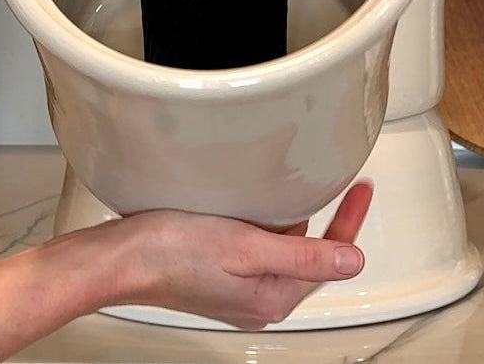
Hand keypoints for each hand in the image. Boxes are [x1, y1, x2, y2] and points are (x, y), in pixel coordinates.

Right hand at [96, 180, 372, 329]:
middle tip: (341, 185)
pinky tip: (255, 201)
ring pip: (283, 248)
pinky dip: (265, 222)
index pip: (328, 258)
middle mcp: (258, 298)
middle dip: (326, 221)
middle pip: (308, 254)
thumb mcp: (246, 246)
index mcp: (270, 298)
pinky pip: (257, 245)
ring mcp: (238, 286)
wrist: (121, 257)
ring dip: (293, 219)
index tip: (362, 191)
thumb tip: (353, 262)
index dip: (349, 221)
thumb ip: (302, 254)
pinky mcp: (218, 271)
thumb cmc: (171, 252)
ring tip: (298, 188)